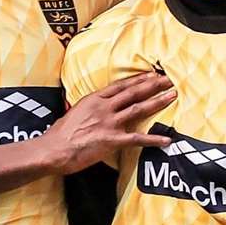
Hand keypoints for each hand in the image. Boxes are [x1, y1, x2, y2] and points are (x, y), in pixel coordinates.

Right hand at [46, 72, 175, 174]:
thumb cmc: (59, 134)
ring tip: (172, 96)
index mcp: (94, 99)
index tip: (151, 74)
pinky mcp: (112, 140)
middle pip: (133, 92)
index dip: (138, 79)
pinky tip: (167, 140)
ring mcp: (109, 123)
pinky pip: (138, 139)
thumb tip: (96, 108)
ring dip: (157, 102)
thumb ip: (89, 108)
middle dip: (153, 85)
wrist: (53, 149)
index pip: (120, 86)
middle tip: (169, 79)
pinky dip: (154, 140)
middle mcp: (104, 107)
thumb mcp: (74, 112)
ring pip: (138, 109)